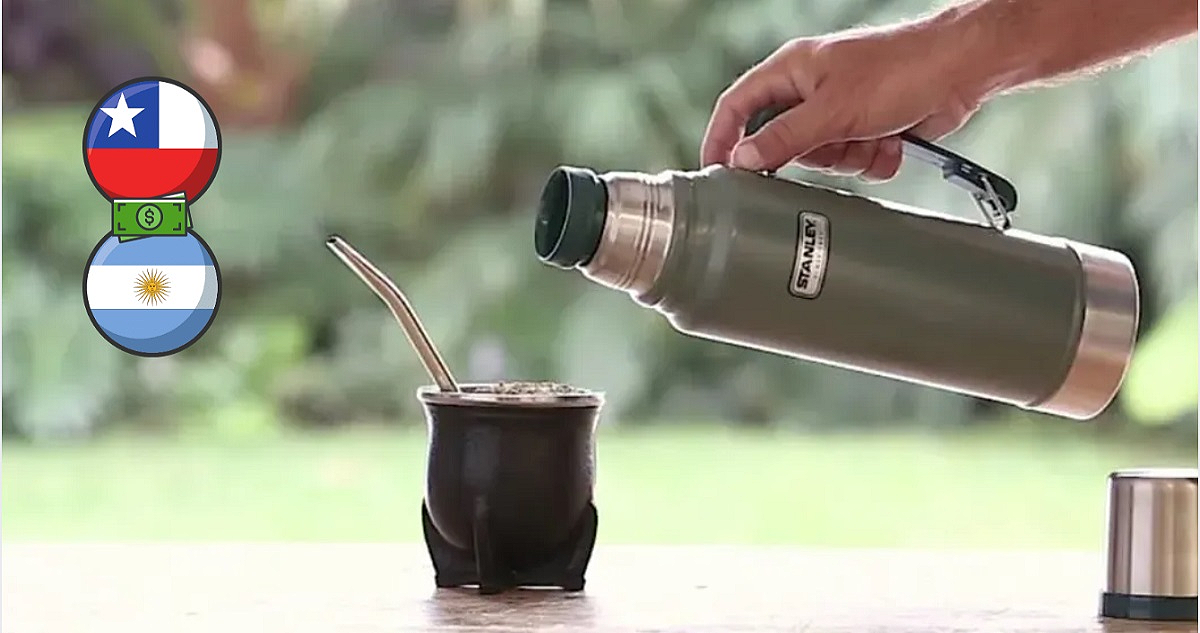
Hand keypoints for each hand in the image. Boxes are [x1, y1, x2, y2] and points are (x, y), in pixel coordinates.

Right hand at [700, 17, 984, 180]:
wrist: (960, 70)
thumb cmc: (899, 69)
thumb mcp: (832, 111)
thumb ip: (783, 139)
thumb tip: (743, 160)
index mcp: (791, 71)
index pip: (737, 106)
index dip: (722, 138)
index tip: (717, 170)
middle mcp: (812, 89)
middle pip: (784, 142)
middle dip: (814, 155)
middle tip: (834, 144)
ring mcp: (840, 110)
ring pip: (822, 159)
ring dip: (849, 157)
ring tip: (874, 135)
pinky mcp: (867, 128)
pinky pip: (854, 162)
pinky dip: (873, 158)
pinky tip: (891, 140)